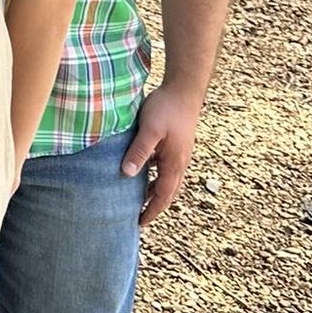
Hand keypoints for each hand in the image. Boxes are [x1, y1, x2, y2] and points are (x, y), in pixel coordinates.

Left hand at [122, 79, 204, 224]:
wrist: (184, 89)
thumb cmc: (166, 108)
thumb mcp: (149, 129)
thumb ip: (139, 151)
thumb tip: (127, 174)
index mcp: (174, 163)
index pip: (163, 195)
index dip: (152, 211)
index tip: (139, 223)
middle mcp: (179, 162)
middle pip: (167, 191)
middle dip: (154, 206)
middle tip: (138, 217)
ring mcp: (178, 153)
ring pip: (166, 179)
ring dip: (154, 191)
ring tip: (137, 199)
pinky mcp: (175, 145)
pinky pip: (164, 167)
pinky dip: (154, 176)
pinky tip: (141, 171)